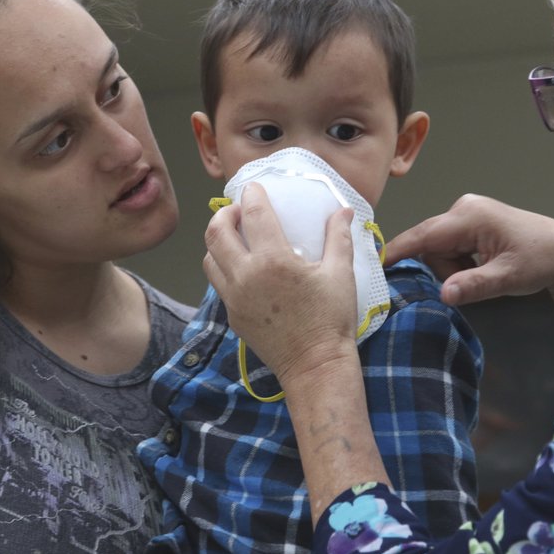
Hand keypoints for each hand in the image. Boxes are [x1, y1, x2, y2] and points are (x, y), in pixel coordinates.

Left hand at [203, 183, 357, 386]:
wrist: (315, 366)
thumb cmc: (331, 320)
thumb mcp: (340, 274)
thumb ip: (339, 237)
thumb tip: (344, 211)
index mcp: (273, 261)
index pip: (253, 214)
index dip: (252, 195)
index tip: (254, 187)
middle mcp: (246, 276)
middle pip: (216, 232)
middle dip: (224, 214)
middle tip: (239, 211)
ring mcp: (235, 298)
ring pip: (209, 259)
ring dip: (218, 241)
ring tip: (235, 236)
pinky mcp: (233, 315)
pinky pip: (218, 283)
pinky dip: (223, 267)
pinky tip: (241, 267)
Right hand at [384, 194, 553, 340]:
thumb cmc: (541, 261)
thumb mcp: (509, 278)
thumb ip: (474, 286)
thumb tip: (443, 294)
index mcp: (470, 216)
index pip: (422, 235)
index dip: (396, 250)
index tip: (373, 263)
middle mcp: (462, 208)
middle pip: (428, 244)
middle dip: (443, 268)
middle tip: (474, 280)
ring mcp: (465, 212)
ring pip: (437, 248)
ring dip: (453, 267)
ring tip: (483, 274)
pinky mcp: (468, 220)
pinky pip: (447, 246)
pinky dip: (459, 262)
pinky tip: (481, 266)